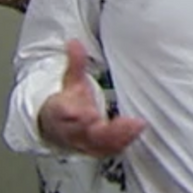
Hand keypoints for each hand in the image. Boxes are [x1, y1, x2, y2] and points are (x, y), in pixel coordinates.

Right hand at [37, 40, 144, 156]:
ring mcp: (83, 142)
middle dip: (106, 131)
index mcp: (61, 112)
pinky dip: (122, 143)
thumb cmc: (65, 103)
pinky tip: (135, 134)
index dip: (74, 115)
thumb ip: (74, 62)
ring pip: (99, 145)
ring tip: (137, 126)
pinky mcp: (95, 148)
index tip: (87, 113)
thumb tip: (74, 43)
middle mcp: (72, 131)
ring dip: (119, 138)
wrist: (55, 127)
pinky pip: (108, 149)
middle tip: (129, 122)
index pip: (65, 114)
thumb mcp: (70, 80)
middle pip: (86, 133)